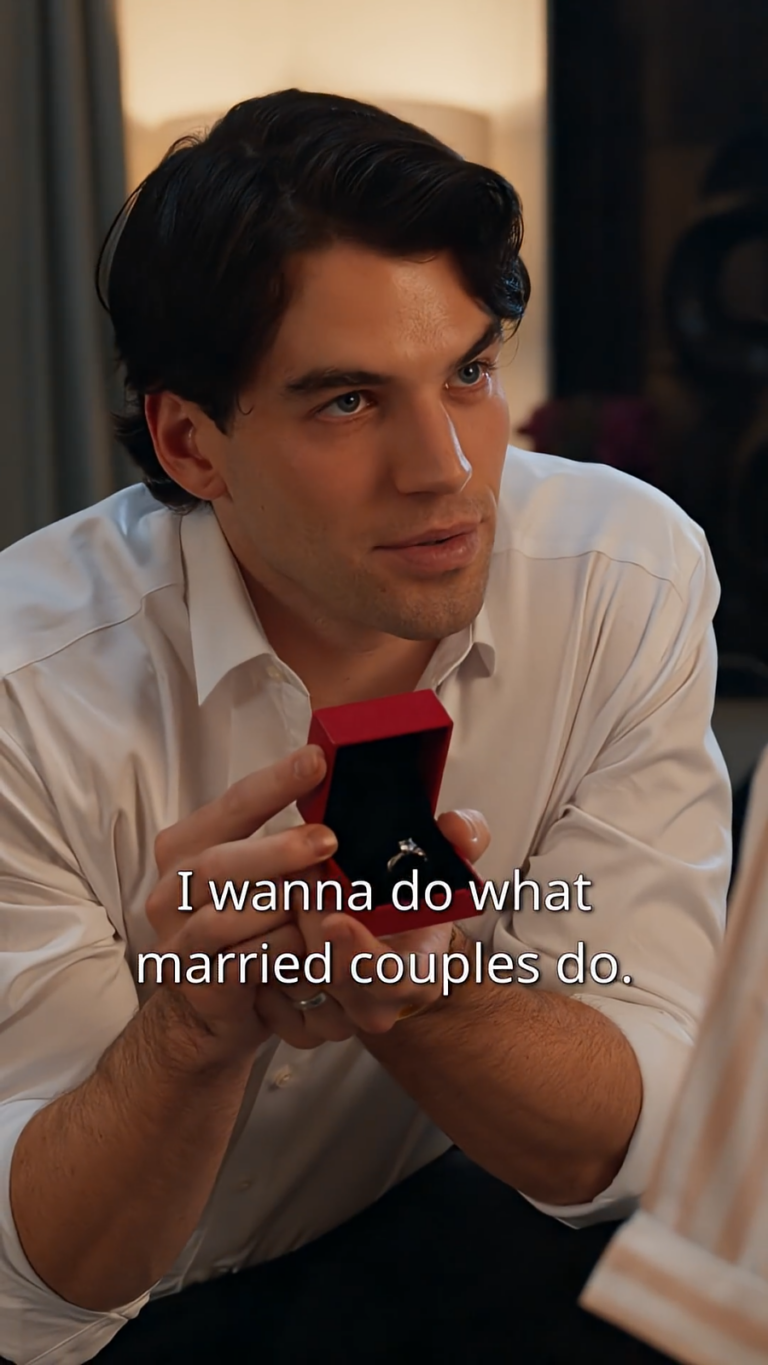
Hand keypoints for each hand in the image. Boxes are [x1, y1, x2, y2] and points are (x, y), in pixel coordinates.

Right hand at [145, 744, 336, 1061]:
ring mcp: (177, 938)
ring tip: (321, 895)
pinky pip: (239, 962)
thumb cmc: (246, 925)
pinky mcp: (195, 981)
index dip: (275, 783)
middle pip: (217, 863)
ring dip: (276, 905)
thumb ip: (279, 837)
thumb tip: (333, 790)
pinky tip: (307, 941)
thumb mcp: (257, 874)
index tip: (317, 761)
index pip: (232, 805)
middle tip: (328, 839)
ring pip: (223, 917)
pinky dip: (277, 950)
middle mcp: (170, 888)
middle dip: (276, 850)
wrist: (217, 1005)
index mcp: (186, 847)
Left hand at [253, 809, 489, 1046]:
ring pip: (297, 981)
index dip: (361, 952)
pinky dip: (262, 964)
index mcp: (419, 974)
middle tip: (298, 872)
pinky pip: (273, 1001)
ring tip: (279, 888)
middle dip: (310, 919)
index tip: (337, 919)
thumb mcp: (448, 866)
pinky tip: (264, 927)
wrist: (395, 947)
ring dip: (281, 932)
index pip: (392, 978)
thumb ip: (462, 840)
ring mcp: (339, 1016)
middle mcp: (378, 1004)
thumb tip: (458, 829)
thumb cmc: (415, 909)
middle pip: (333, 973)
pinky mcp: (303, 1020)